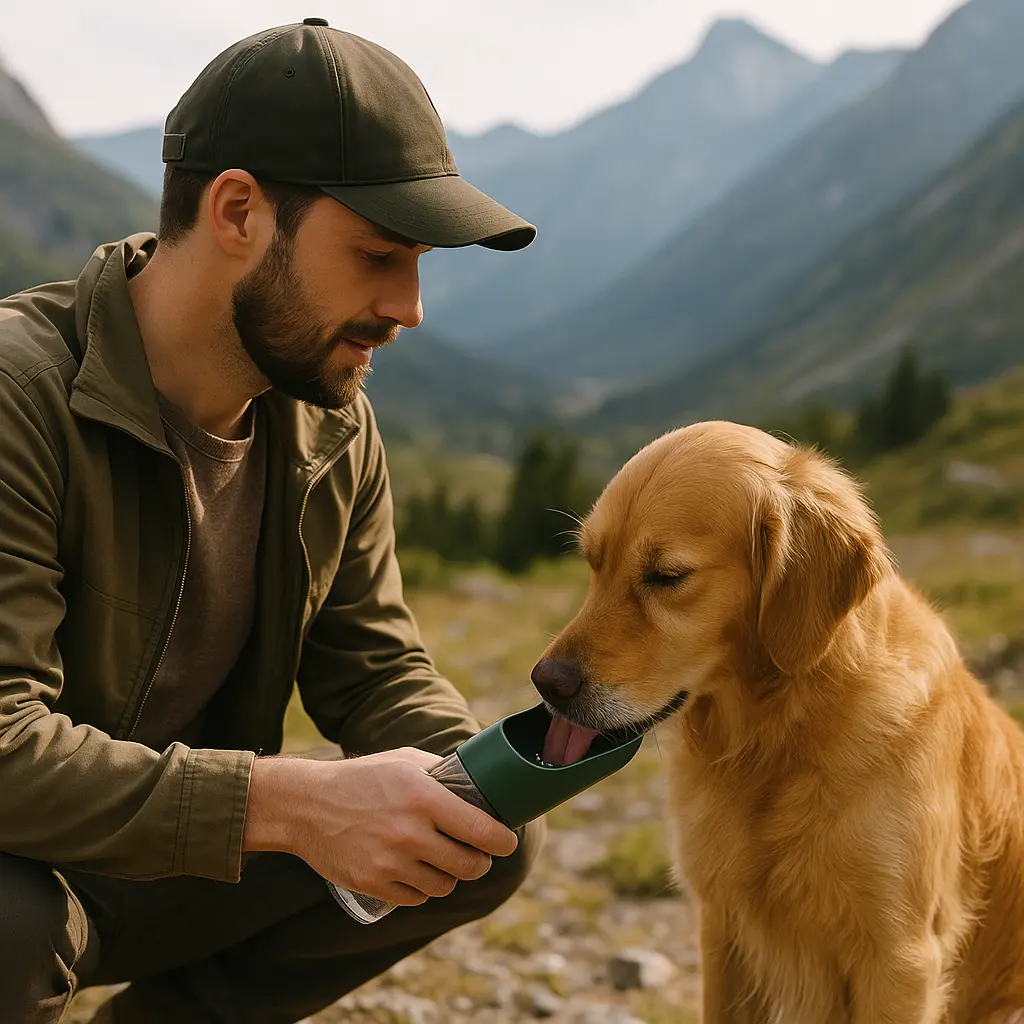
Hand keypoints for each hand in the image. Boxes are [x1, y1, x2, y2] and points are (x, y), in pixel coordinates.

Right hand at [242, 748, 518, 905]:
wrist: (306, 804)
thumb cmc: (362, 778)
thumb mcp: (405, 761)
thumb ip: (442, 773)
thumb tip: (478, 783)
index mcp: (424, 798)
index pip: (482, 830)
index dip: (503, 842)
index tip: (508, 843)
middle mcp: (410, 832)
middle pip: (469, 865)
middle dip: (480, 862)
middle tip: (478, 855)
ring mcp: (390, 861)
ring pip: (444, 886)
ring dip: (450, 876)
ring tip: (444, 862)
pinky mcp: (372, 884)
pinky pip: (416, 898)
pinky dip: (422, 889)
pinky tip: (417, 873)